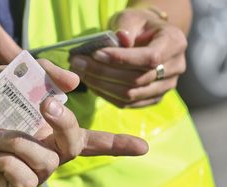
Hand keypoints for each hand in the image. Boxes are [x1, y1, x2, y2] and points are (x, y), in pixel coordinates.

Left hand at [70, 8, 186, 107]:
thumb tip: (120, 39)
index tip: (96, 54)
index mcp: (174, 43)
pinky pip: (127, 103)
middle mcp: (175, 68)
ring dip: (101, 85)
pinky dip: (106, 95)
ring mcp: (164, 87)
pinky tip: (91, 84)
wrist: (148, 38)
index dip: (121, 59)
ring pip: (130, 95)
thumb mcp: (132, 17)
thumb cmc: (138, 25)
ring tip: (81, 73)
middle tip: (78, 64)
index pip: (150, 58)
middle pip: (137, 80)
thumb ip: (126, 26)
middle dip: (103, 72)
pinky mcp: (151, 98)